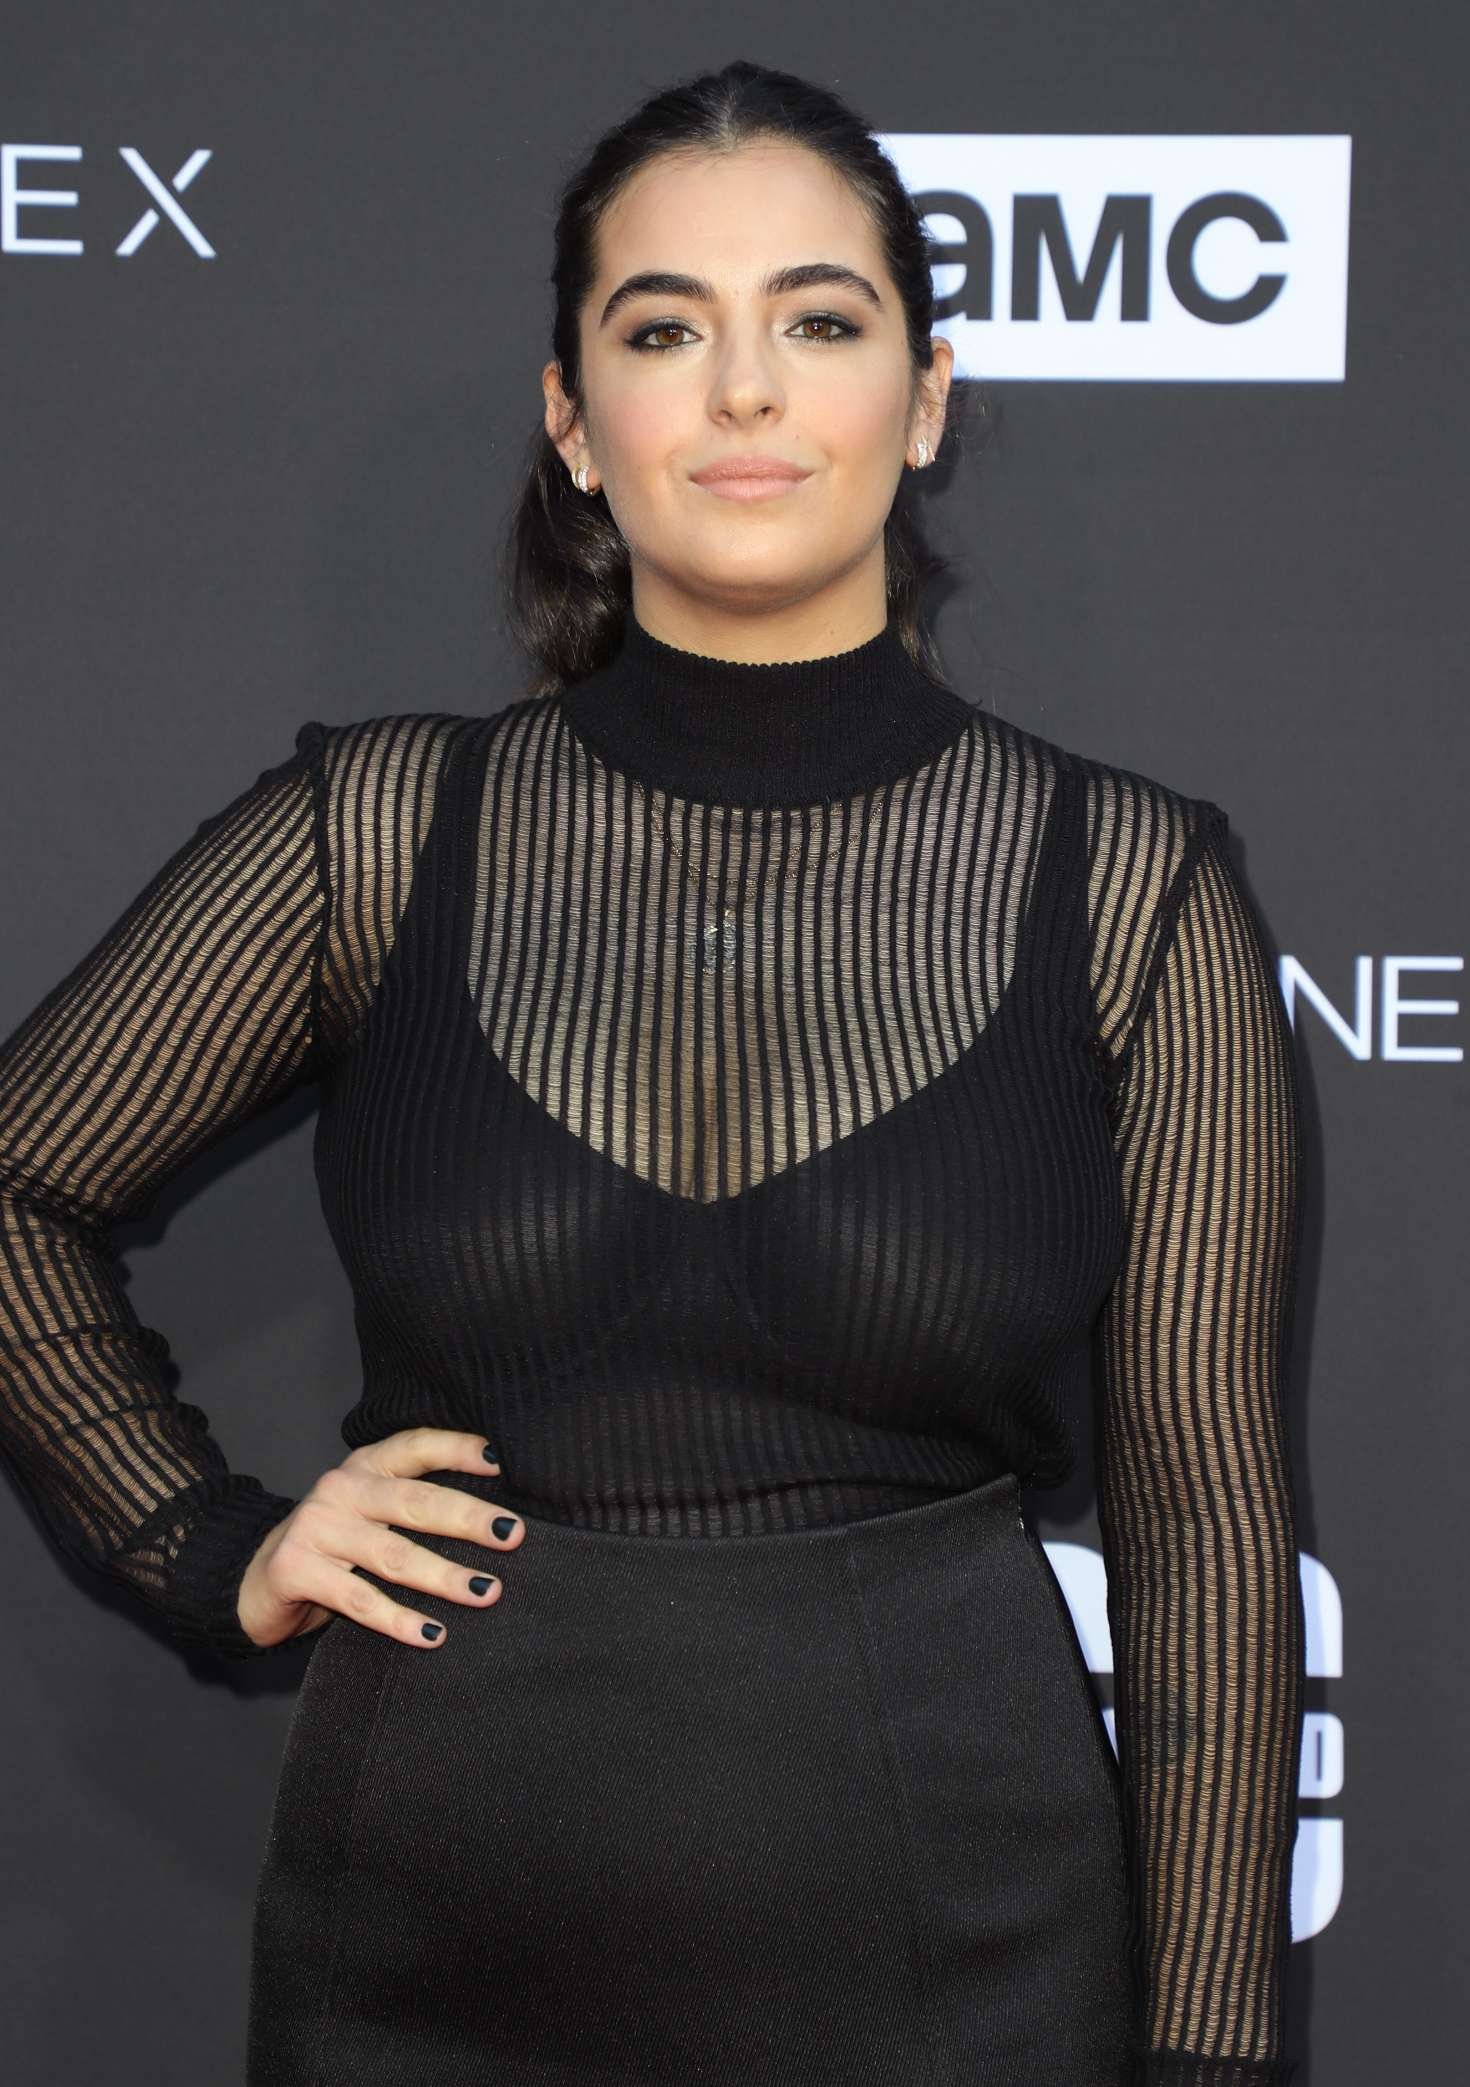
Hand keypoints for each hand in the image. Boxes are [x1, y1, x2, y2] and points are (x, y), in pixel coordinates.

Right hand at [235, 1427, 523, 1649]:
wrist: (253, 1580)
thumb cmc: (331, 1547)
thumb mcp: (368, 1512)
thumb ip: (411, 1504)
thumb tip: (492, 1520)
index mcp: (363, 1467)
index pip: (414, 1447)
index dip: (456, 1449)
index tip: (499, 1462)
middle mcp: (340, 1489)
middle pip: (414, 1502)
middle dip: (468, 1519)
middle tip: (512, 1535)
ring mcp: (315, 1528)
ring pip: (393, 1554)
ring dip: (445, 1576)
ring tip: (487, 1592)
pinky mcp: (296, 1569)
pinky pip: (359, 1599)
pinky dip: (400, 1620)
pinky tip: (433, 1635)